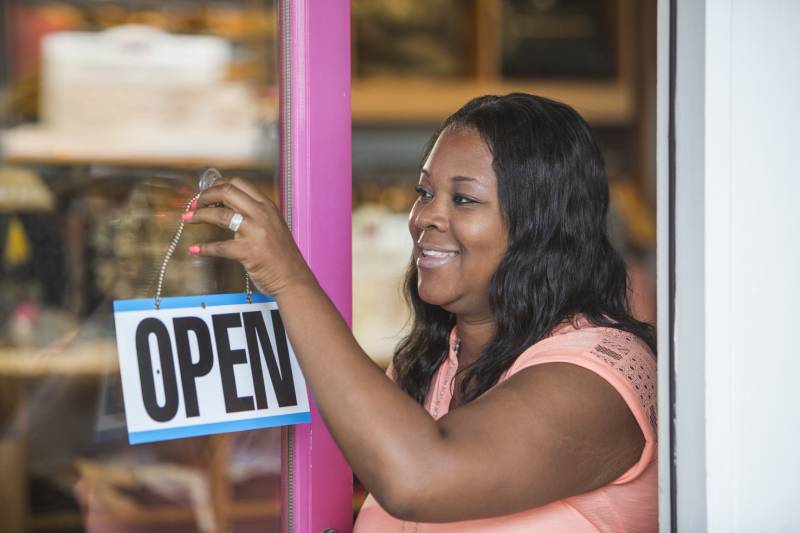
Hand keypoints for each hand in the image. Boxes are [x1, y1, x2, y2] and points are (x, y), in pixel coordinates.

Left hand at [184, 177, 315, 296]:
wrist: (294, 279)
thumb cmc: (282, 255)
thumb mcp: (273, 226)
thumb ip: (255, 214)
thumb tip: (227, 206)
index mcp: (267, 206)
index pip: (238, 183)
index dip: (217, 185)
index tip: (206, 193)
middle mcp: (262, 214)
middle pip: (227, 192)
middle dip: (204, 196)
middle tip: (194, 204)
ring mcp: (256, 232)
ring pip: (220, 215)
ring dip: (199, 215)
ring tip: (188, 219)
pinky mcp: (249, 252)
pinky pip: (220, 247)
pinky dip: (204, 248)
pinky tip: (195, 249)